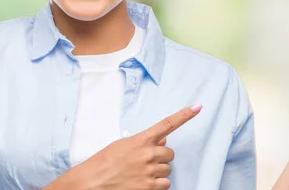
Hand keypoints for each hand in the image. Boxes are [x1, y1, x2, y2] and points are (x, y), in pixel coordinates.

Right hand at [75, 104, 202, 189]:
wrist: (90, 184)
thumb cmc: (102, 164)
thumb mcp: (122, 146)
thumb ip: (144, 143)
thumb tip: (164, 142)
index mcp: (141, 140)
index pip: (168, 124)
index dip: (185, 115)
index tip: (198, 107)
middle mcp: (148, 153)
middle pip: (169, 154)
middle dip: (160, 158)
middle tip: (144, 163)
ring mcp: (150, 171)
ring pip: (167, 170)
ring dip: (158, 173)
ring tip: (139, 175)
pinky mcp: (149, 187)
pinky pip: (165, 185)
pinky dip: (157, 186)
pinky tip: (141, 184)